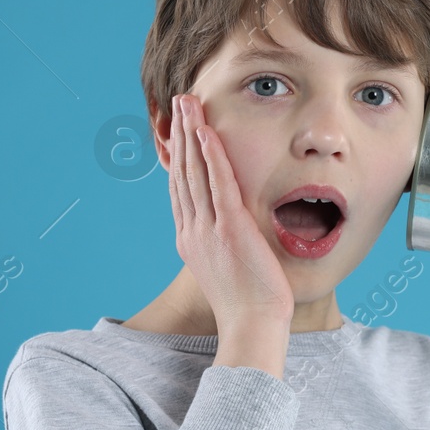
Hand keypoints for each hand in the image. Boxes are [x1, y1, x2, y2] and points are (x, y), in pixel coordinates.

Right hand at [164, 94, 295, 330]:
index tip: (178, 129)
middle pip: (181, 173)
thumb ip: (225, 244)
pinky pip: (217, 184)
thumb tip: (234, 231)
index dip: (178, 155)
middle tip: (177, 103)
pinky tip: (206, 131)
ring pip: (195, 172)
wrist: (251, 326)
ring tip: (186, 103)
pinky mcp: (230, 229)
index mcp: (190, 240)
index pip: (180, 188)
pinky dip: (211, 156)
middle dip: (179, 134)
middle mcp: (193, 231)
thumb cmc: (249, 305)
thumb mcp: (228, 269)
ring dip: (190, 134)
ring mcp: (208, 229)